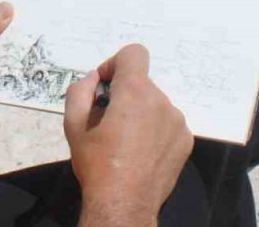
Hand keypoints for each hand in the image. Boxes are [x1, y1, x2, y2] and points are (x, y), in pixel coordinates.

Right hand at [64, 44, 192, 226]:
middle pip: (142, 82)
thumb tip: (94, 79)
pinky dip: (154, 128)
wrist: (123, 205)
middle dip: (124, 94)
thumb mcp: (73, 125)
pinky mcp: (185, 140)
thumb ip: (80, 91)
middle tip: (109, 121)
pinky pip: (167, 121)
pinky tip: (142, 151)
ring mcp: (177, 121)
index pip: (134, 54)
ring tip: (125, 140)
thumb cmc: (96, 165)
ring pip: (154, 102)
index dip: (116, 64)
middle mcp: (161, 101)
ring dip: (140, 112)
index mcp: (135, 93)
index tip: (106, 87)